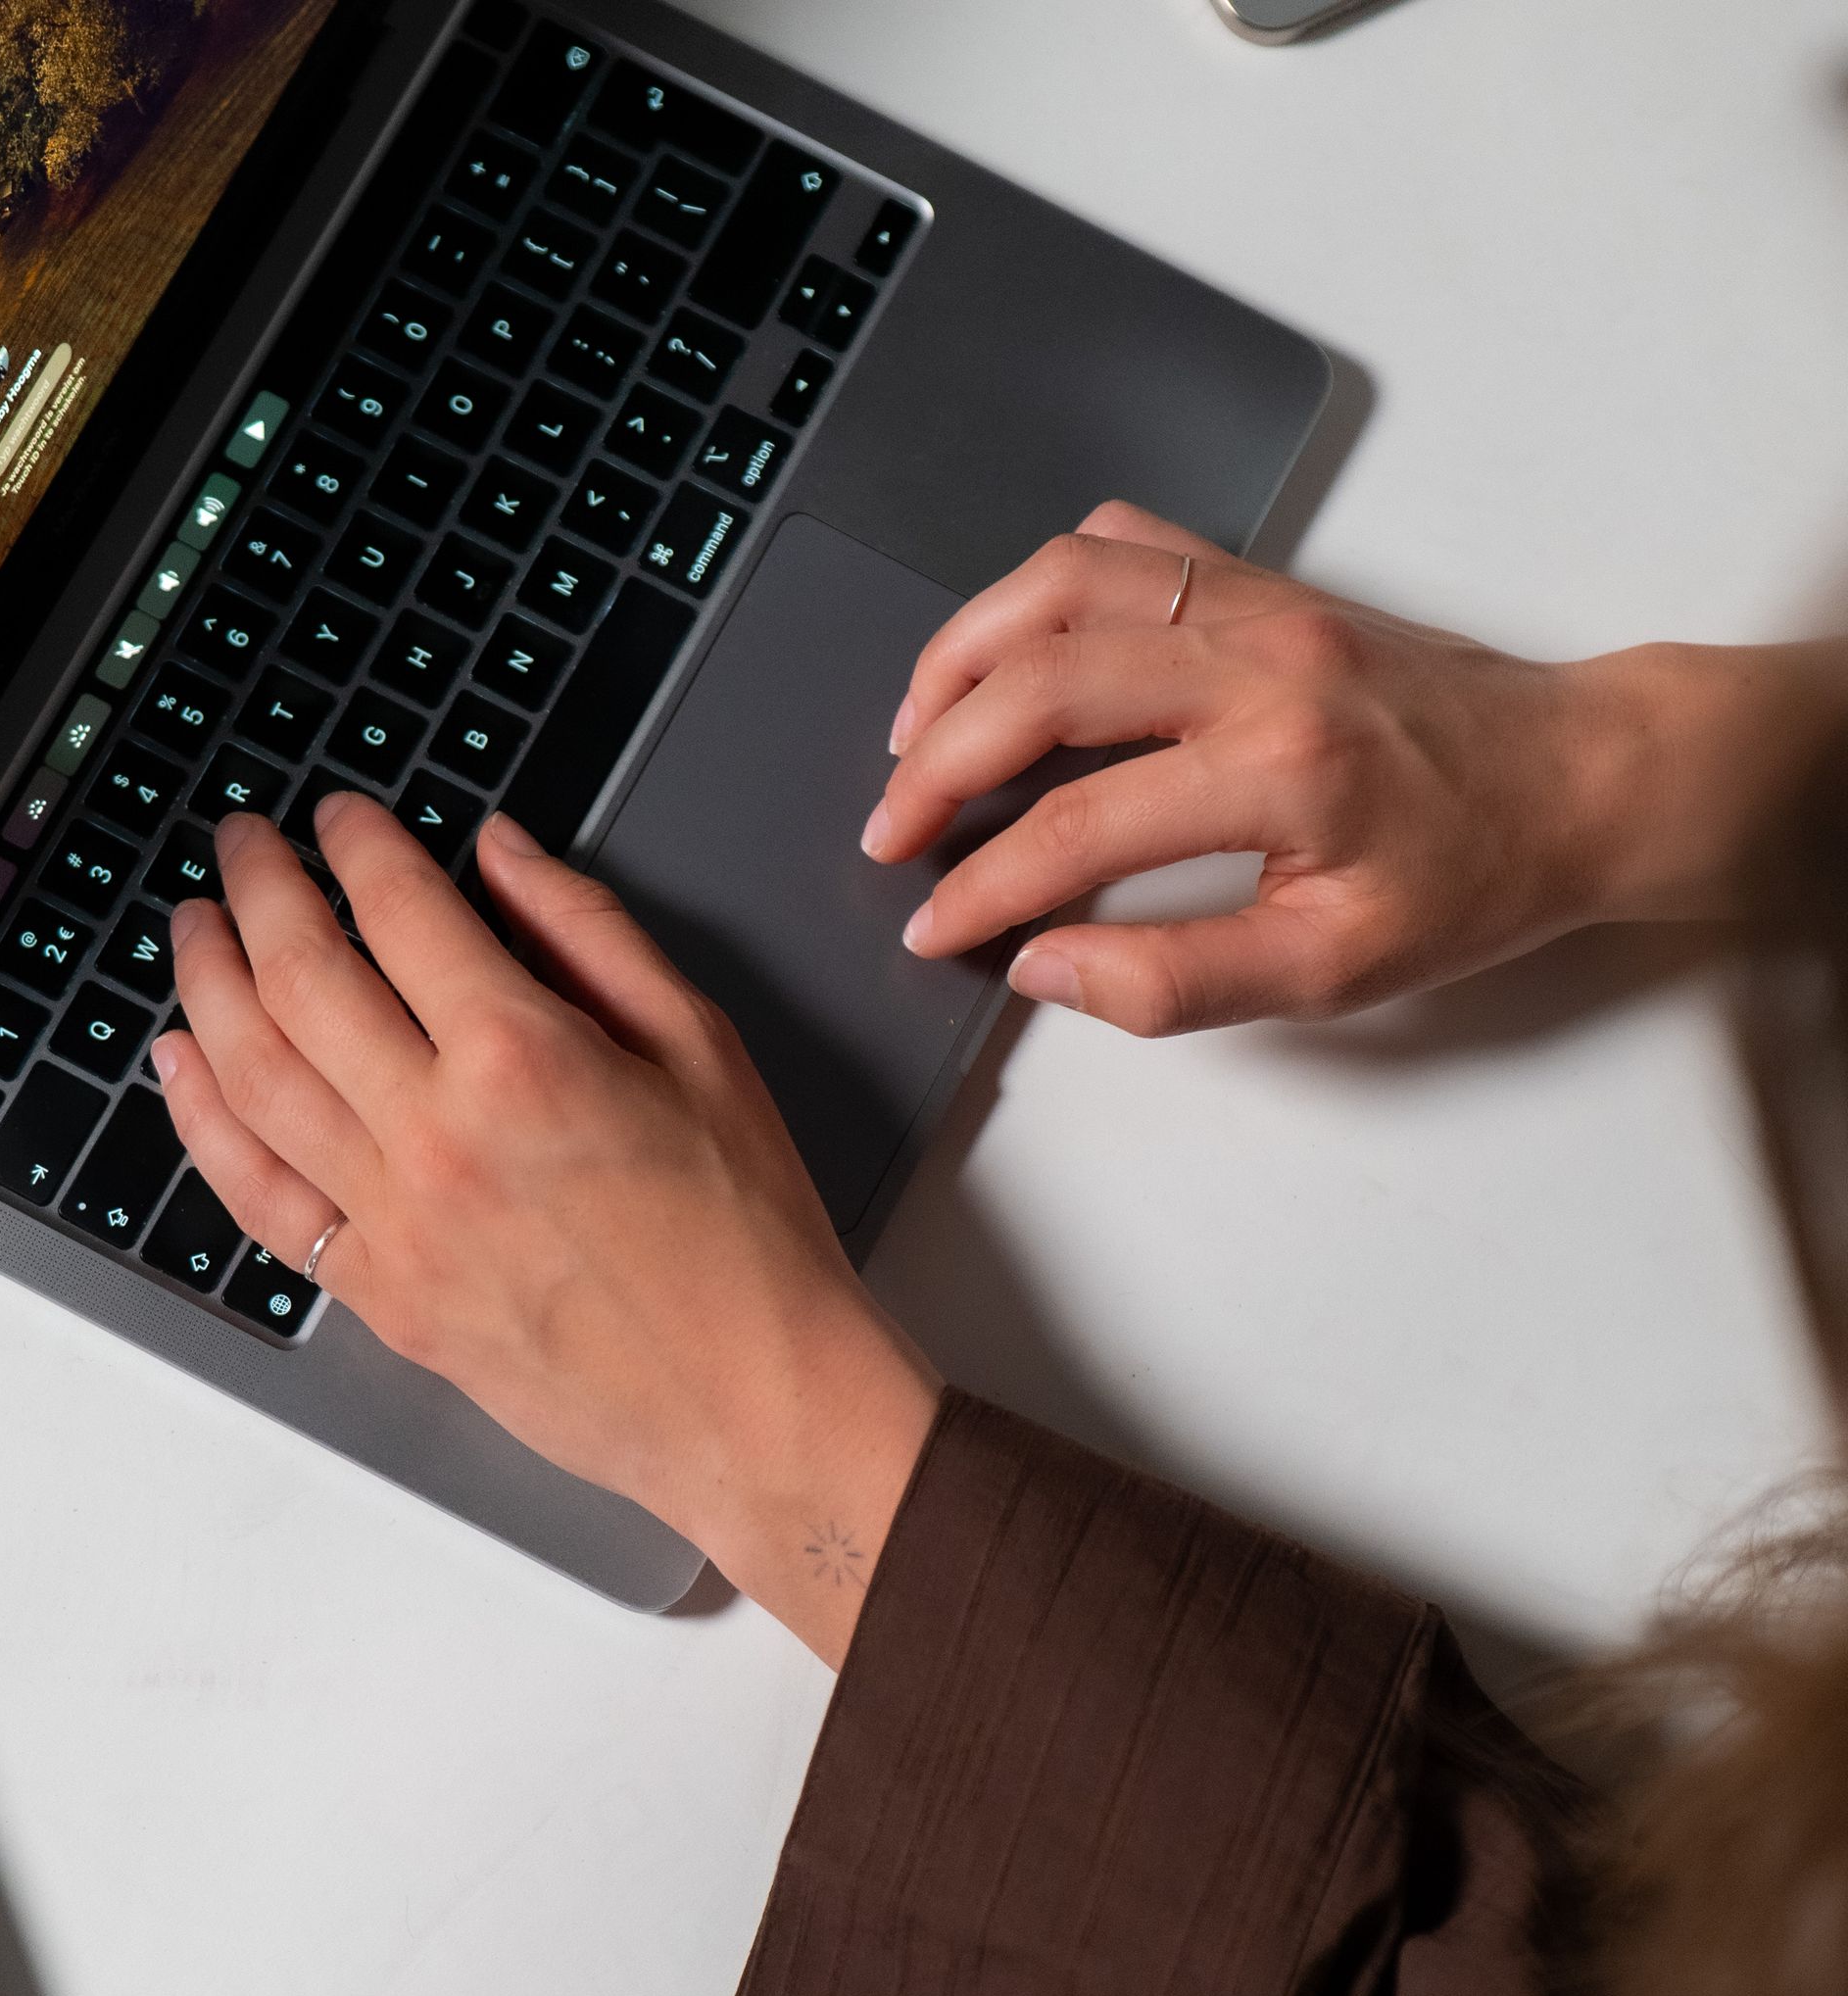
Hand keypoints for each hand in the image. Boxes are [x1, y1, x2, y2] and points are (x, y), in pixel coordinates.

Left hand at [152, 799, 939, 1665]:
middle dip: (258, 888)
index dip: (357, 842)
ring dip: (206, 985)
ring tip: (195, 930)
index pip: (399, 909)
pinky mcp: (382, 1296)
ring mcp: (397, 1224)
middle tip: (243, 845)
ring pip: (252, 1077)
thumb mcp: (704, 1048)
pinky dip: (204, 1122)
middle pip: (299, 976)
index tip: (343, 815)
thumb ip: (589, 935)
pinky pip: (259, 1196)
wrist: (752, 1402)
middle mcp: (438, 1136)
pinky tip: (184, 1067)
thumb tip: (501, 853)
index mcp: (525, 1058)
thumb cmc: (748, 1240)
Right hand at [862, 499, 1847, 1035]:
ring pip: (1063, 584)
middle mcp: (1261, 661)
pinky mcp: (1264, 579)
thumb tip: (1046, 968)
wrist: (1575, 779)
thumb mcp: (1336, 973)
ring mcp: (1260, 601)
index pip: (1078, 826)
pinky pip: (1125, 546)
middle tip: (889, 830)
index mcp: (1283, 770)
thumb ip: (1181, 981)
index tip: (930, 927)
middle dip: (938, 760)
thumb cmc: (1471, 878)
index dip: (982, 884)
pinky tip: (1012, 652)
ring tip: (914, 732)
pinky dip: (1042, 589)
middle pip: (1042, 680)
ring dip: (965, 653)